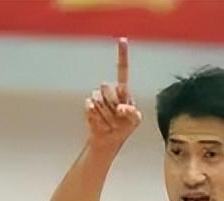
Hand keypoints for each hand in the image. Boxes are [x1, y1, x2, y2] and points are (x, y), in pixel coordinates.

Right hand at [85, 37, 141, 151]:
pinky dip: (97, 118)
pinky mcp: (89, 104)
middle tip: (117, 117)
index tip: (123, 40)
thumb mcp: (135, 121)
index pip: (122, 70)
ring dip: (106, 115)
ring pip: (99, 99)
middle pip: (106, 88)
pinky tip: (101, 123)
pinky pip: (91, 106)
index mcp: (123, 90)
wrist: (110, 138)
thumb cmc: (125, 127)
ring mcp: (98, 96)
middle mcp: (110, 90)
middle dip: (112, 105)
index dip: (122, 55)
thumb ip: (132, 114)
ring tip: (110, 122)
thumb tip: (120, 108)